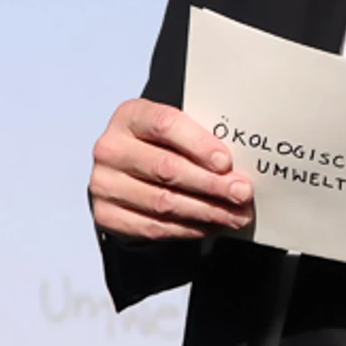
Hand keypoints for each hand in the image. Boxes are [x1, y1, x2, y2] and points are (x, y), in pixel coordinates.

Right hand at [89, 98, 253, 241]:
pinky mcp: (107, 214)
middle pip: (166, 168)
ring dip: (206, 211)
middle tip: (241, 193)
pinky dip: (188, 229)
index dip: (198, 144)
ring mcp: (105, 184)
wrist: (122, 172)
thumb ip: (197, 140)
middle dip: (211, 184)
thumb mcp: (173, 131)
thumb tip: (234, 169)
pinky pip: (154, 227)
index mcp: (130, 116)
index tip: (226, 162)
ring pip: (163, 202)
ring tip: (234, 215)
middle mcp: (111, 149)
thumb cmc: (156, 146)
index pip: (164, 125)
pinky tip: (209, 226)